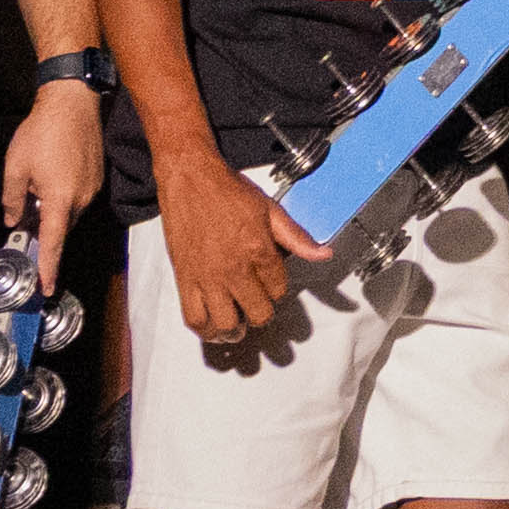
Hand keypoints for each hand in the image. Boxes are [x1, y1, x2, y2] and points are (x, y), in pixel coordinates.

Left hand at [4, 82, 103, 289]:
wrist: (72, 101)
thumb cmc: (41, 133)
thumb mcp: (15, 167)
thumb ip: (12, 199)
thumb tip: (14, 219)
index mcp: (60, 200)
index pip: (54, 242)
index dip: (49, 267)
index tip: (46, 287)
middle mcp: (81, 198)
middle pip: (61, 226)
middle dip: (45, 226)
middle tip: (25, 211)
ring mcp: (93, 187)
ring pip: (70, 210)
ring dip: (53, 207)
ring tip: (38, 181)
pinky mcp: (98, 175)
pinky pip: (78, 196)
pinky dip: (64, 194)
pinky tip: (53, 172)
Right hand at [151, 150, 309, 347]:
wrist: (191, 179)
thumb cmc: (228, 191)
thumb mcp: (270, 209)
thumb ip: (297, 237)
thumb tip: (323, 253)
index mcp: (259, 251)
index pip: (279, 290)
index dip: (278, 289)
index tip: (271, 284)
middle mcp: (234, 269)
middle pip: (257, 312)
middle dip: (262, 313)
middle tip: (258, 307)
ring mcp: (207, 277)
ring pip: (226, 323)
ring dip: (236, 329)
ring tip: (239, 326)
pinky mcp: (185, 279)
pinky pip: (194, 317)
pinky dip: (205, 329)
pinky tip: (213, 328)